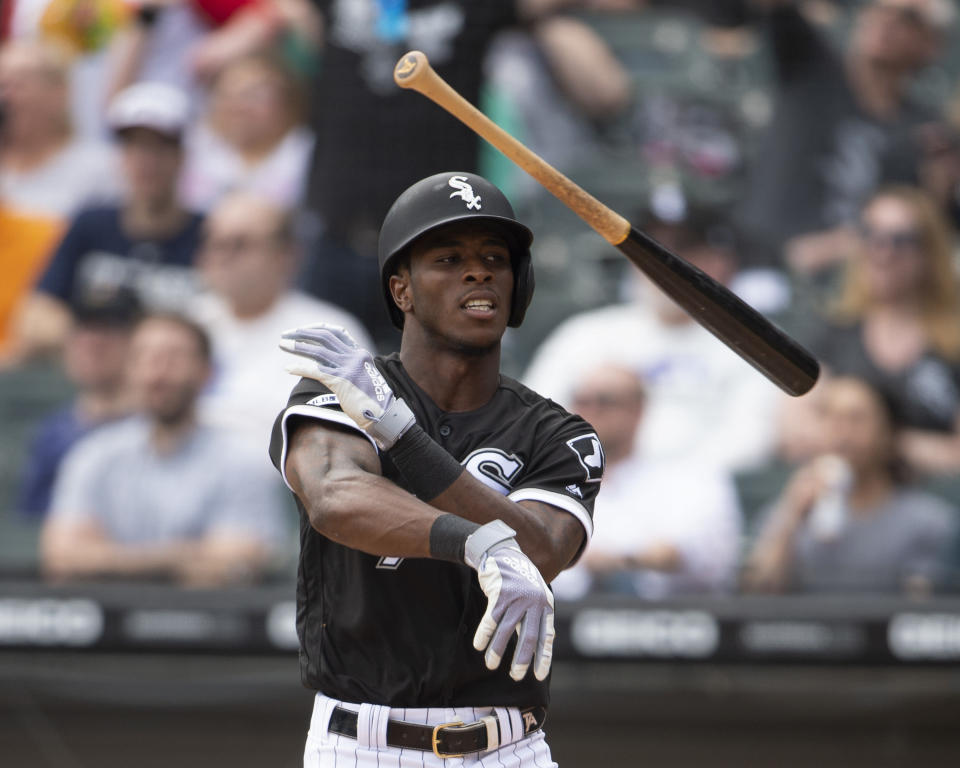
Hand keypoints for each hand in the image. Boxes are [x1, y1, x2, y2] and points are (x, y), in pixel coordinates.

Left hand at [280, 324, 414, 448]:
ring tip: (282, 345)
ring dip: (297, 346)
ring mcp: (348, 368)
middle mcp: (354, 356)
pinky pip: (316, 371)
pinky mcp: (342, 381)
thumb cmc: (371, 400)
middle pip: (324, 336)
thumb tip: (325, 364)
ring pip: (318, 351)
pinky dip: (300, 368)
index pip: (337, 332)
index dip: (318, 328)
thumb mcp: (362, 377)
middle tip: (286, 334)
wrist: (384, 415)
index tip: (302, 329)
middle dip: (303, 333)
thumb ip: (347, 367)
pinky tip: (287, 368)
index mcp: (360, 353)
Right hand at [465, 521, 554, 681]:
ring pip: (505, 631)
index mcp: (545, 606)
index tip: (539, 676)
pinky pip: (490, 619)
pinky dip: (484, 634)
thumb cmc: (521, 581)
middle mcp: (533, 603)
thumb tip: (543, 645)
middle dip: (521, 659)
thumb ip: (539, 617)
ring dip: (497, 650)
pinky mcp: (499, 594)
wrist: (504, 554)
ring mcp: (516, 598)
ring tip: (491, 665)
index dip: (543, 657)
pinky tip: (479, 646)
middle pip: (528, 637)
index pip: (546, 636)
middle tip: (515, 677)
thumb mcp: (537, 596)